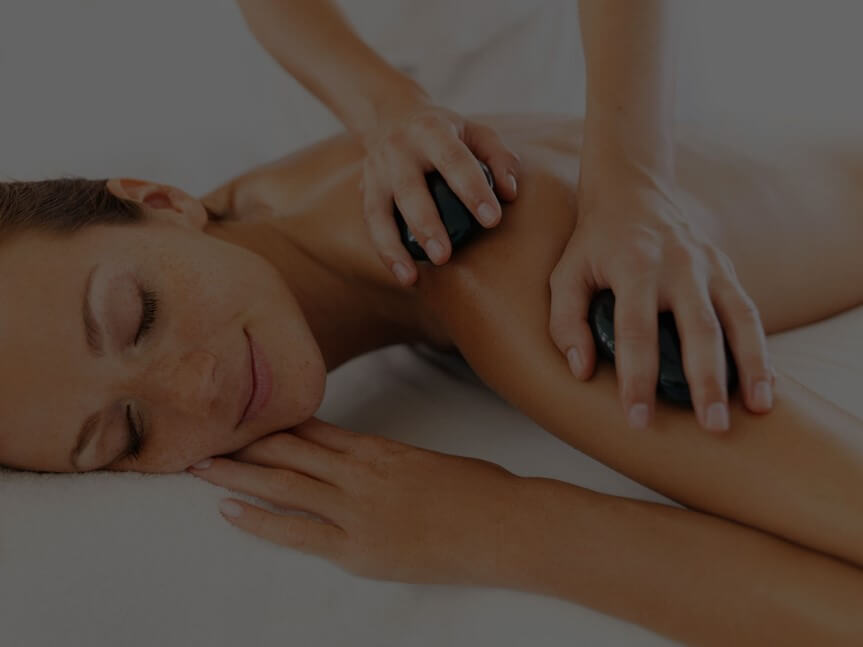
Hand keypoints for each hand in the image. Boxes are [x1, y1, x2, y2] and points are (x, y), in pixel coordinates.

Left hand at [188, 418, 521, 584]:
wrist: (507, 524)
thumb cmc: (480, 493)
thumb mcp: (429, 463)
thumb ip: (389, 462)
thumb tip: (365, 462)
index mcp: (380, 448)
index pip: (313, 428)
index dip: (272, 422)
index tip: (241, 416)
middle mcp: (360, 472)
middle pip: (288, 449)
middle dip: (242, 441)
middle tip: (201, 431)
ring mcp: (357, 509)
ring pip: (283, 482)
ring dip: (236, 473)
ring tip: (197, 463)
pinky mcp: (359, 549)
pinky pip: (297, 532)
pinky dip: (259, 521)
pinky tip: (228, 510)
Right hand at [359, 97, 520, 285]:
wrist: (390, 114)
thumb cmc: (444, 132)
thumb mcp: (475, 132)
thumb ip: (498, 157)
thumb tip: (509, 193)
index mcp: (431, 130)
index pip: (454, 160)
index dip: (473, 189)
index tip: (492, 220)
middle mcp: (398, 150)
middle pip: (410, 189)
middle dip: (426, 224)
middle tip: (444, 256)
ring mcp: (377, 171)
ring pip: (380, 212)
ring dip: (394, 247)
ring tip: (411, 277)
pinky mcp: (366, 191)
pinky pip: (372, 225)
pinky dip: (386, 252)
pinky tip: (403, 276)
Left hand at [549, 165, 773, 432]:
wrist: (632, 190)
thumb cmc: (594, 244)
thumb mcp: (565, 273)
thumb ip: (566, 320)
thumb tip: (581, 370)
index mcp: (633, 267)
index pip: (635, 331)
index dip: (637, 377)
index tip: (638, 418)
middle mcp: (677, 265)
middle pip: (698, 328)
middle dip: (707, 380)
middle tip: (713, 427)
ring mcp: (708, 265)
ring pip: (738, 318)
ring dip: (752, 364)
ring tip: (759, 408)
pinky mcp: (727, 267)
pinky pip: (748, 311)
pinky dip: (759, 347)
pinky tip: (766, 383)